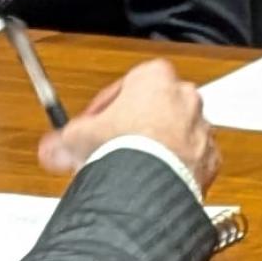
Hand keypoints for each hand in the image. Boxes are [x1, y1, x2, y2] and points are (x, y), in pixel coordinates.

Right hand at [38, 59, 218, 192]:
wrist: (150, 183)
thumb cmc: (121, 149)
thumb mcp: (76, 137)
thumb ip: (62, 139)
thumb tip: (50, 150)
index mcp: (155, 77)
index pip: (128, 84)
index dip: (107, 107)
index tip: (95, 124)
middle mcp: (185, 97)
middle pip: (155, 107)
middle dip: (134, 126)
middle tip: (112, 147)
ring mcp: (201, 127)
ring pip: (176, 133)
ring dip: (158, 147)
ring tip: (132, 168)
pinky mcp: (211, 157)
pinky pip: (192, 159)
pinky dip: (177, 167)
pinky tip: (155, 180)